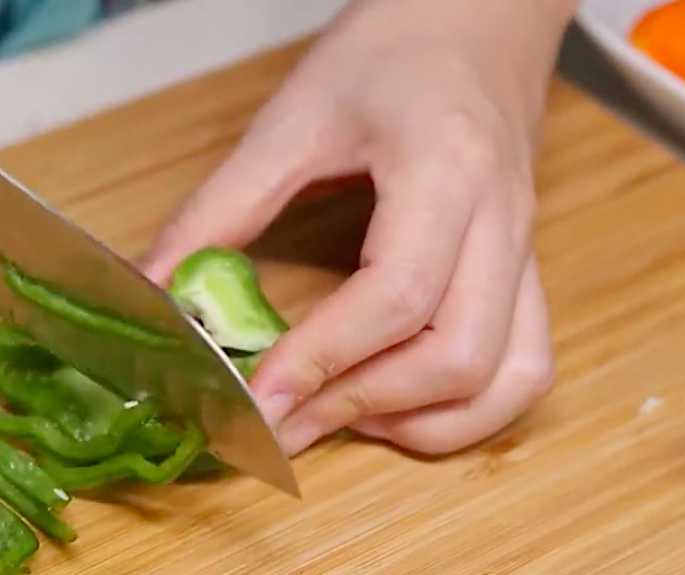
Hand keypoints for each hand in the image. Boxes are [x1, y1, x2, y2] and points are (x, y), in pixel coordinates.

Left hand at [140, 0, 576, 455]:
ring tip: (337, 416)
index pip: (396, 293)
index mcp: (445, 169)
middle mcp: (501, 222)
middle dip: (362, 405)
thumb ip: (219, 211)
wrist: (475, 18)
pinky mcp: (526, 272)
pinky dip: (466, 412)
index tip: (256, 399)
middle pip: (459, 355)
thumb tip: (157, 295)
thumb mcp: (290, 120)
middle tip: (282, 423)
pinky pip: (524, 367)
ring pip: (506, 377)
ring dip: (420, 423)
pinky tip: (398, 407)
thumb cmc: (389, 53)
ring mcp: (524, 252)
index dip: (322, 358)